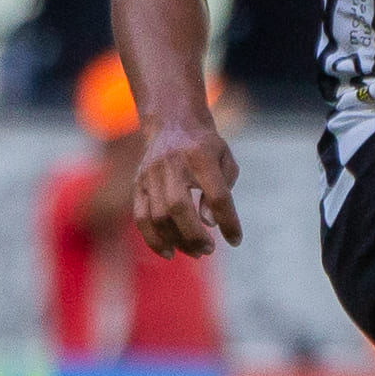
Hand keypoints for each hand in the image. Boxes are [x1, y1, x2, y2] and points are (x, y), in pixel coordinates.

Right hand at [130, 115, 242, 256]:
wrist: (173, 122)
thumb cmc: (206, 147)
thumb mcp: (225, 160)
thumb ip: (222, 190)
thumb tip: (211, 222)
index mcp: (201, 156)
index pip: (217, 195)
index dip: (228, 221)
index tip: (236, 240)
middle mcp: (172, 165)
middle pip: (179, 207)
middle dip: (195, 235)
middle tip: (209, 249)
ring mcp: (151, 175)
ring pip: (158, 216)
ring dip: (178, 241)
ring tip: (196, 252)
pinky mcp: (138, 184)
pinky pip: (141, 217)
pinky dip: (154, 239)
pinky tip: (169, 253)